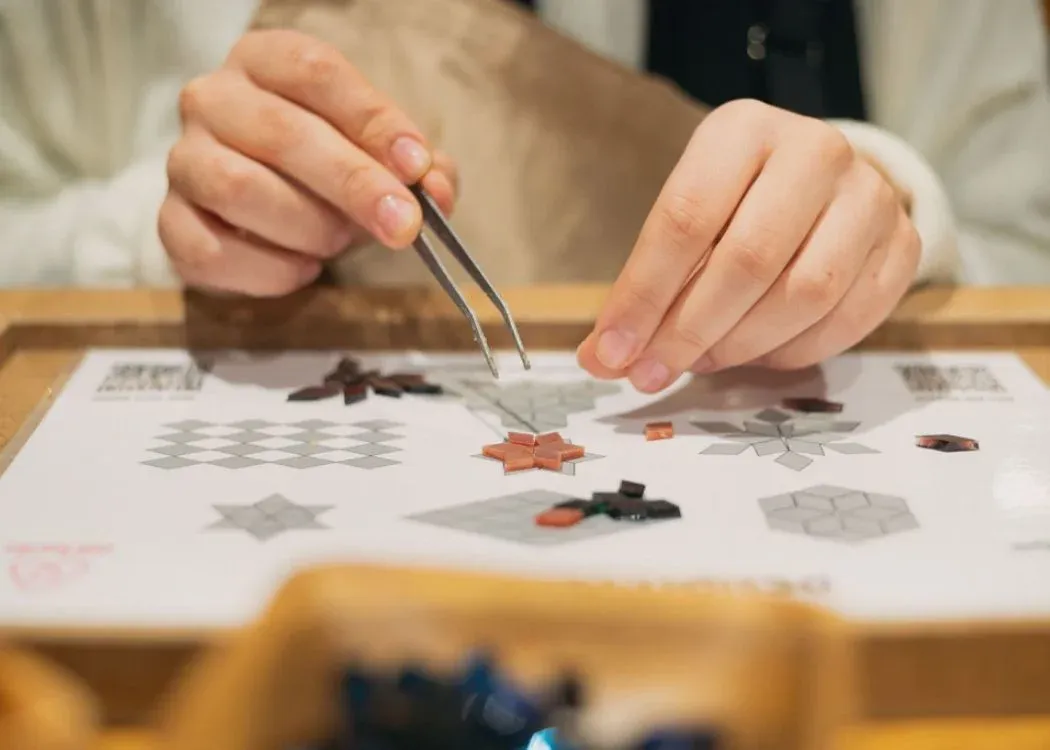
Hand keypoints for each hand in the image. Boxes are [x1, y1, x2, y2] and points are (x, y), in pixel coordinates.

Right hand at [159, 30, 457, 295]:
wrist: (263, 213)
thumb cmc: (327, 169)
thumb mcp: (378, 155)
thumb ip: (417, 168)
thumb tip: (438, 189)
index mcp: (266, 62)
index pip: (316, 73)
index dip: (372, 120)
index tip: (416, 164)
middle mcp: (213, 100)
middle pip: (280, 133)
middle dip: (352, 184)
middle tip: (402, 224)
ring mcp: (184, 160)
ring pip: (238, 189)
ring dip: (308, 226)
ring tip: (339, 242)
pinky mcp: (170, 221)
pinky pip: (211, 251)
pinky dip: (269, 270)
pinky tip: (302, 268)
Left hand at [577, 99, 919, 390]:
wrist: (820, 183)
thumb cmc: (733, 203)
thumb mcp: (682, 221)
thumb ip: (643, 286)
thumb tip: (601, 359)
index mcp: (744, 130)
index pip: (686, 219)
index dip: (644, 295)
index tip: (611, 352)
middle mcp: (816, 151)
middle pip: (748, 260)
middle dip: (690, 331)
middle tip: (652, 372)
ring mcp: (870, 196)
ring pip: (804, 294)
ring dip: (742, 345)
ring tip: (704, 358)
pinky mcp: (903, 244)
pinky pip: (848, 319)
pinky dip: (793, 352)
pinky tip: (758, 355)